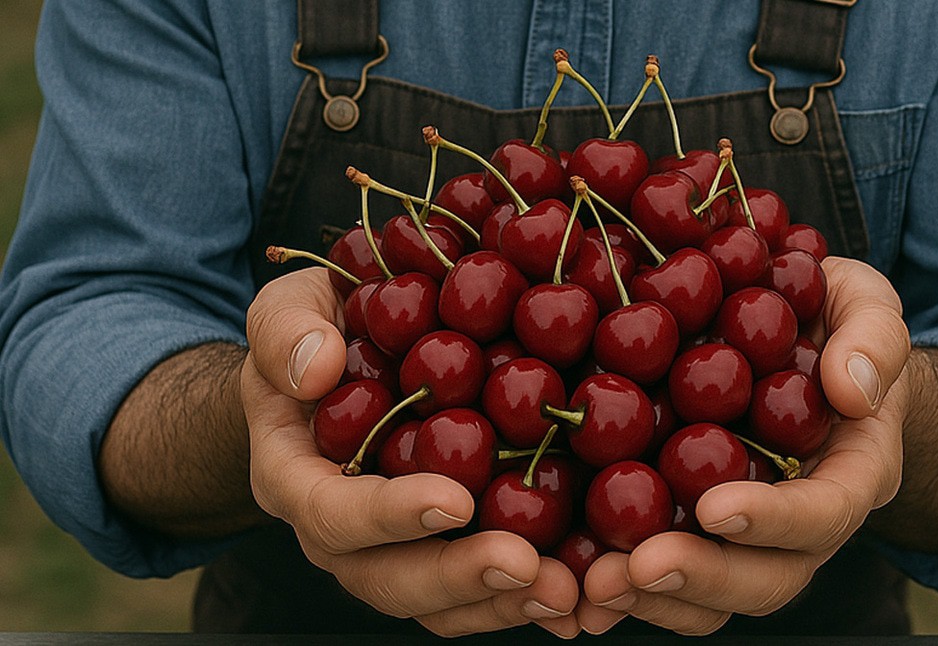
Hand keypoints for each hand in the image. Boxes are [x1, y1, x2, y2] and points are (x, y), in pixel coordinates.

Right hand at [242, 267, 579, 637]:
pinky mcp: (445, 546)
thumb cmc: (314, 329)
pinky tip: (579, 591)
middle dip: (458, 576)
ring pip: (438, 601)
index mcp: (295, 476)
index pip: (332, 513)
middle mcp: (340, 531)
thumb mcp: (287, 307)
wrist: (338, 360)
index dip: (389, 515)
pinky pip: (478, 589)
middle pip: (388, 578)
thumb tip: (318, 368)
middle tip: (524, 565)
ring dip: (501, 601)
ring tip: (565, 591)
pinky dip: (524, 593)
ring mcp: (393, 548)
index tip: (454, 501)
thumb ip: (287, 331)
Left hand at [577, 257, 910, 634]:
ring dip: (653, 600)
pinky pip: (664, 578)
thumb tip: (851, 389)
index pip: (824, 512)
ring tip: (593, 584)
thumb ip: (872, 337)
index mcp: (852, 474)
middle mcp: (801, 523)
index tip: (714, 508)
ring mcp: (746, 537)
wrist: (803, 346)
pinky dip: (623, 588)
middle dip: (703, 578)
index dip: (774, 520)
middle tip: (637, 567)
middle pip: (766, 579)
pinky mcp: (692, 530)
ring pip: (710, 596)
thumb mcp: (867, 307)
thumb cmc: (836, 323)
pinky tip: (571, 577)